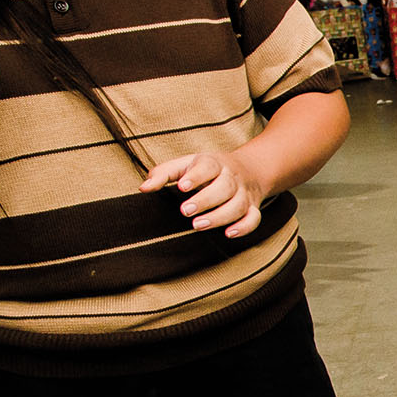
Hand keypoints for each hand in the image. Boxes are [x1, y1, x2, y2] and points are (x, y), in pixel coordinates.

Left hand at [141, 145, 266, 236]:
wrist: (248, 169)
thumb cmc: (207, 170)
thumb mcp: (185, 164)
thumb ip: (163, 174)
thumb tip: (143, 188)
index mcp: (214, 163)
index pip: (208, 166)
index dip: (196, 176)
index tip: (182, 187)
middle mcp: (232, 177)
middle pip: (224, 187)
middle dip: (206, 200)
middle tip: (185, 211)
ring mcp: (244, 194)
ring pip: (238, 205)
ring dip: (219, 216)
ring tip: (198, 226)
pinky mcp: (252, 208)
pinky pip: (254, 218)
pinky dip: (244, 227)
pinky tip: (228, 234)